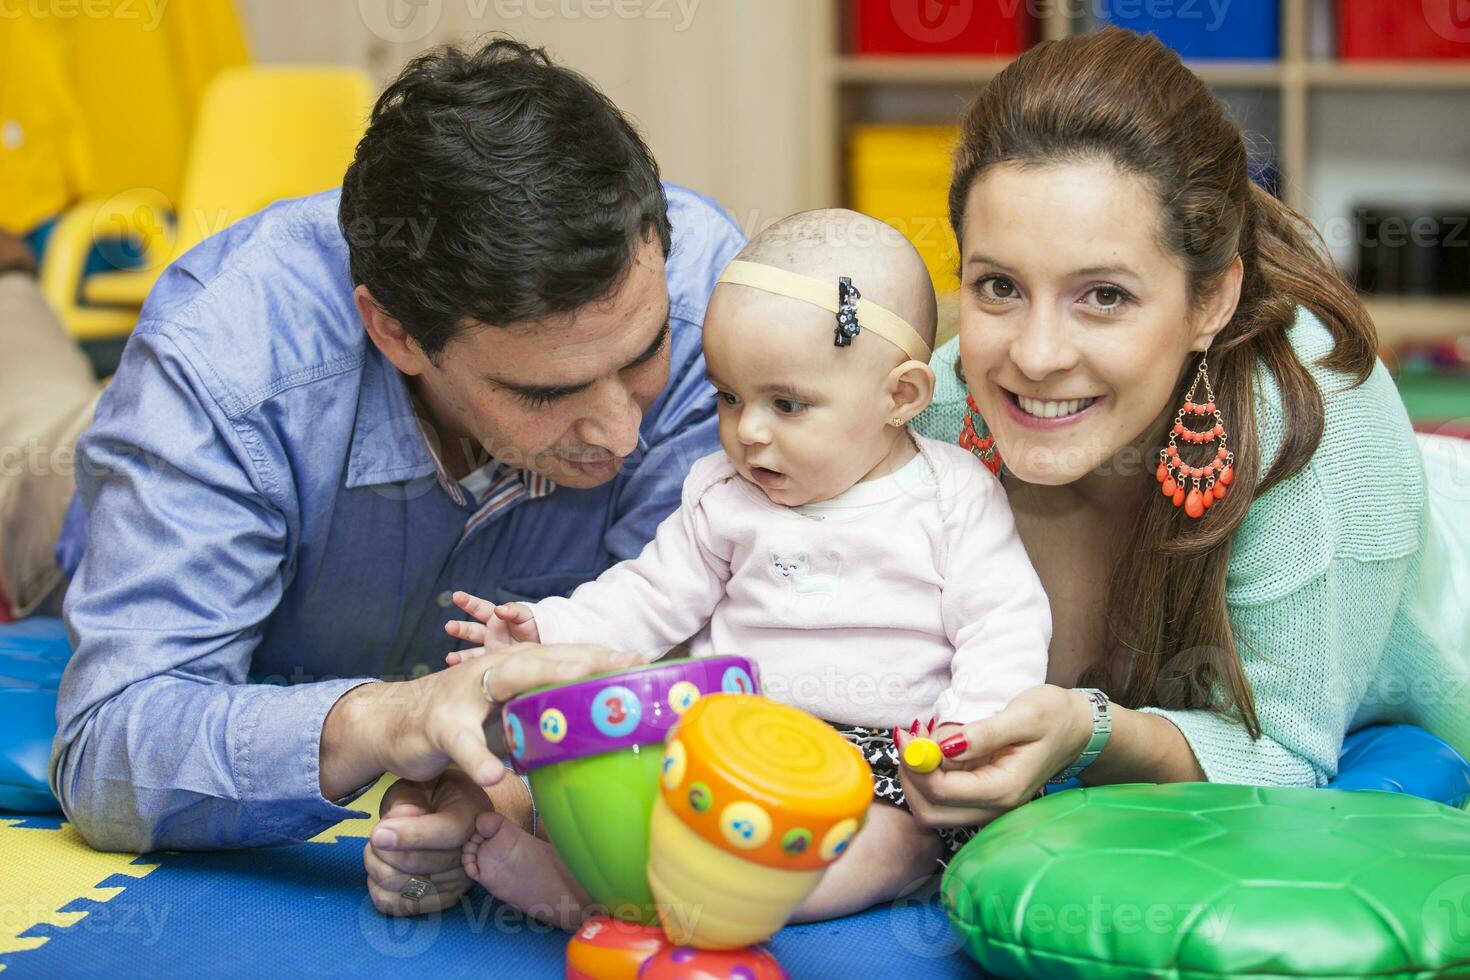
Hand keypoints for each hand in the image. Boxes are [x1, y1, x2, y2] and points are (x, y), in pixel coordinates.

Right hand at [320, 643, 639, 799]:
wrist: (392, 723)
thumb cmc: (459, 717)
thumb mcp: (504, 712)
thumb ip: (539, 711)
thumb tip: (591, 725)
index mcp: (514, 668)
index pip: (564, 656)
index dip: (603, 657)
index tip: (645, 662)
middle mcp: (493, 671)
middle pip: (546, 659)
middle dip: (587, 660)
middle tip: (627, 664)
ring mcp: (465, 695)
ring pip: (506, 684)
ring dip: (540, 685)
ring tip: (575, 694)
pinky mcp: (438, 726)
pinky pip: (462, 744)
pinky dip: (478, 759)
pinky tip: (497, 775)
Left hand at [364, 770, 490, 915]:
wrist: (453, 814)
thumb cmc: (432, 795)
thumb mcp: (420, 784)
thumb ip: (408, 802)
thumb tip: (391, 832)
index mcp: (474, 815)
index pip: (449, 833)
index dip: (411, 836)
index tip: (377, 833)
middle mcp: (473, 853)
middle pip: (420, 864)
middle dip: (384, 850)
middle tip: (375, 835)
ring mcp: (461, 881)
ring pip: (406, 887)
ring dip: (378, 868)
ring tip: (376, 850)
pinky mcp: (444, 900)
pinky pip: (403, 906)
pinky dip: (380, 890)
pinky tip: (380, 870)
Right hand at [444, 591, 539, 664]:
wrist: (548, 645)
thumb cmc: (538, 625)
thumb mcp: (527, 615)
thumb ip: (514, 611)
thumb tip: (499, 609)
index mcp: (497, 618)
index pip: (480, 608)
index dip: (469, 602)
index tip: (457, 597)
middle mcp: (491, 633)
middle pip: (471, 630)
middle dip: (460, 628)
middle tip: (449, 627)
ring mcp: (492, 649)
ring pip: (471, 652)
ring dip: (460, 655)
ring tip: (450, 658)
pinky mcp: (496, 664)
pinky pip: (480, 667)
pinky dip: (469, 670)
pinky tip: (462, 674)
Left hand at [895, 685, 1092, 828]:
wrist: (1077, 729)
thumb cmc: (1054, 717)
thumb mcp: (1025, 715)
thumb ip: (984, 733)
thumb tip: (943, 746)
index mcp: (1003, 791)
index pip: (941, 792)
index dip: (916, 763)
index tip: (910, 732)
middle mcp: (992, 808)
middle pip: (929, 811)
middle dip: (910, 775)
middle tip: (909, 736)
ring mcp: (985, 805)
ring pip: (930, 808)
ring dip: (915, 775)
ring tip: (920, 736)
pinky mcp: (979, 796)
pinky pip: (941, 796)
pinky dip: (927, 773)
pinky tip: (932, 744)